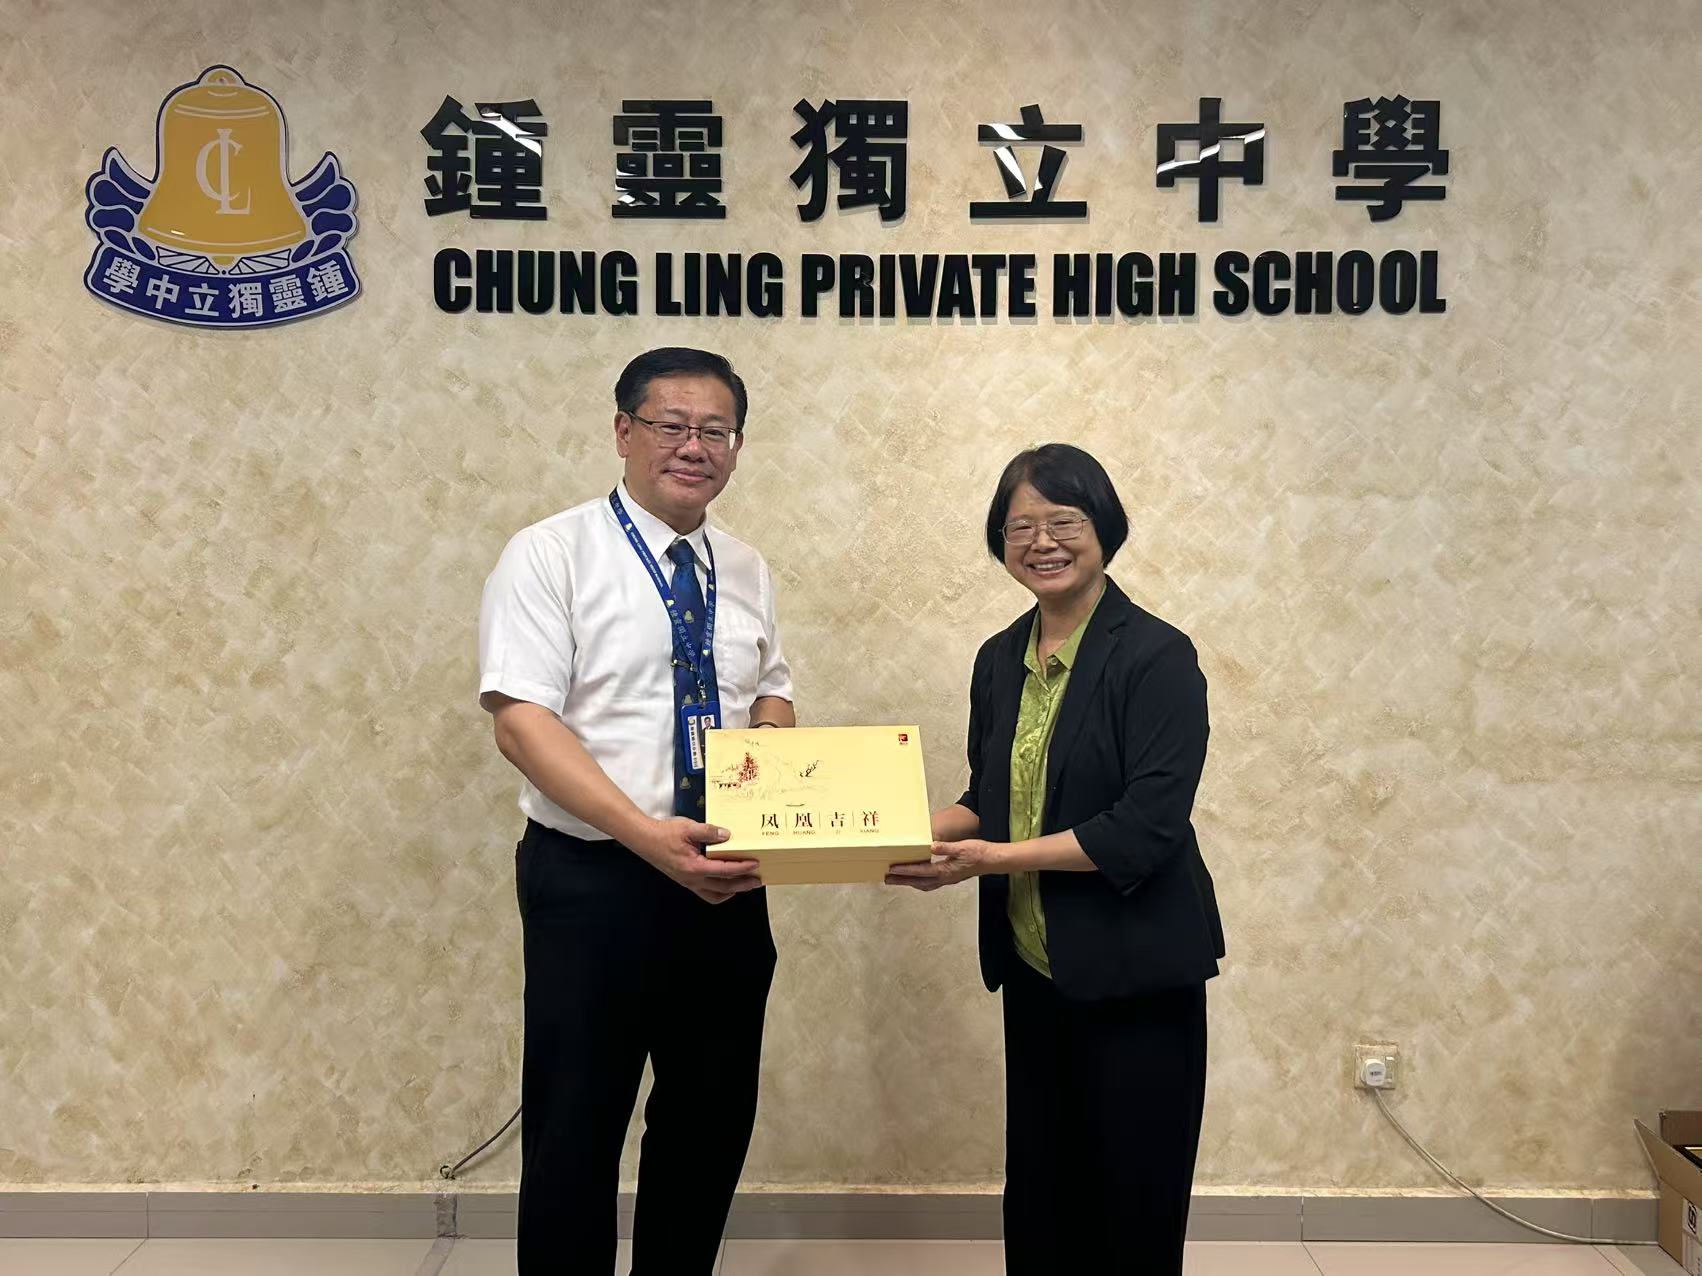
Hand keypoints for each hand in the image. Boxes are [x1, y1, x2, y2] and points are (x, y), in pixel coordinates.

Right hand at [634, 817, 762, 903]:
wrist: (644, 840)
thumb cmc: (664, 834)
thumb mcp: (688, 827)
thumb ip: (709, 832)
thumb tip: (726, 835)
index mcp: (695, 867)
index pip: (724, 870)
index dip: (742, 868)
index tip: (755, 864)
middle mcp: (693, 879)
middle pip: (724, 887)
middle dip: (743, 884)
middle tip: (758, 881)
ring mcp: (689, 882)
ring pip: (715, 894)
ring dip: (733, 891)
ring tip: (745, 885)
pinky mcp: (686, 881)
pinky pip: (706, 893)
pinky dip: (720, 892)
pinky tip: (726, 885)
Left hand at [885, 839, 1001, 890]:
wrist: (992, 860)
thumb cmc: (979, 853)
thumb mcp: (962, 847)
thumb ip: (946, 847)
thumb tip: (931, 846)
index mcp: (945, 871)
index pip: (921, 871)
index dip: (905, 870)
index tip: (892, 869)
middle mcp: (944, 878)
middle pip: (918, 881)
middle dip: (902, 880)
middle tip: (886, 879)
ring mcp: (947, 879)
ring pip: (924, 884)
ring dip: (909, 882)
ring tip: (896, 879)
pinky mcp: (950, 877)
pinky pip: (930, 882)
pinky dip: (920, 881)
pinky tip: (917, 877)